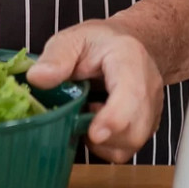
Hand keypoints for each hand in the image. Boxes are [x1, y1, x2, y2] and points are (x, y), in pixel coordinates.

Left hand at [27, 19, 164, 162]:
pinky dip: (106, 145)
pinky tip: (95, 123)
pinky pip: (126, 148)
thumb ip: (57, 56)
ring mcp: (152, 109)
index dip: (114, 117)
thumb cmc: (98, 43)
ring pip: (132, 143)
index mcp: (129, 59)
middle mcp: (148, 87)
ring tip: (87, 112)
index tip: (93, 133)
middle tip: (80, 113)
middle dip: (103, 135)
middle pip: (135, 128)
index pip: (131, 92)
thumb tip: (36, 78)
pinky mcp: (147, 126)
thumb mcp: (73, 39)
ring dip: (102, 141)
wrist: (127, 45)